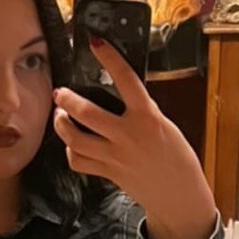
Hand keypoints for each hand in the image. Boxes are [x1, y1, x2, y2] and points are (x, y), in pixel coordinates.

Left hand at [53, 37, 216, 238]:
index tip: (96, 43)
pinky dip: (70, 152)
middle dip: (67, 99)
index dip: (109, 58)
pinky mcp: (108, 173)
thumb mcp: (165, 126)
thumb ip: (142, 111)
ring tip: (59, 115)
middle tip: (60, 91)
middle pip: (86, 113)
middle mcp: (129, 135)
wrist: (180, 195)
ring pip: (75, 139)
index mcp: (148, 118)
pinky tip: (71, 144)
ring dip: (61, 125)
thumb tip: (120, 96)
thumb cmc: (176, 158)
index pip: (126, 80)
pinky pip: (80, 162)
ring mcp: (116, 156)